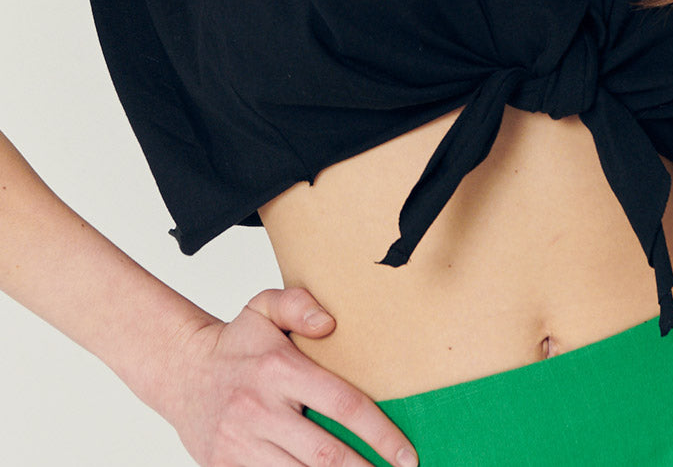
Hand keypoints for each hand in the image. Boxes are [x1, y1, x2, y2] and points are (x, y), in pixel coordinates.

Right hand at [161, 285, 418, 466]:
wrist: (180, 372)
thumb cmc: (235, 343)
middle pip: (326, 454)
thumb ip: (299, 305)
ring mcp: (241, 444)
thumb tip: (330, 323)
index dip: (380, 433)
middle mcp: (260, 409)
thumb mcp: (264, 307)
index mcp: (279, 370)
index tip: (406, 454)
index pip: (342, 405)